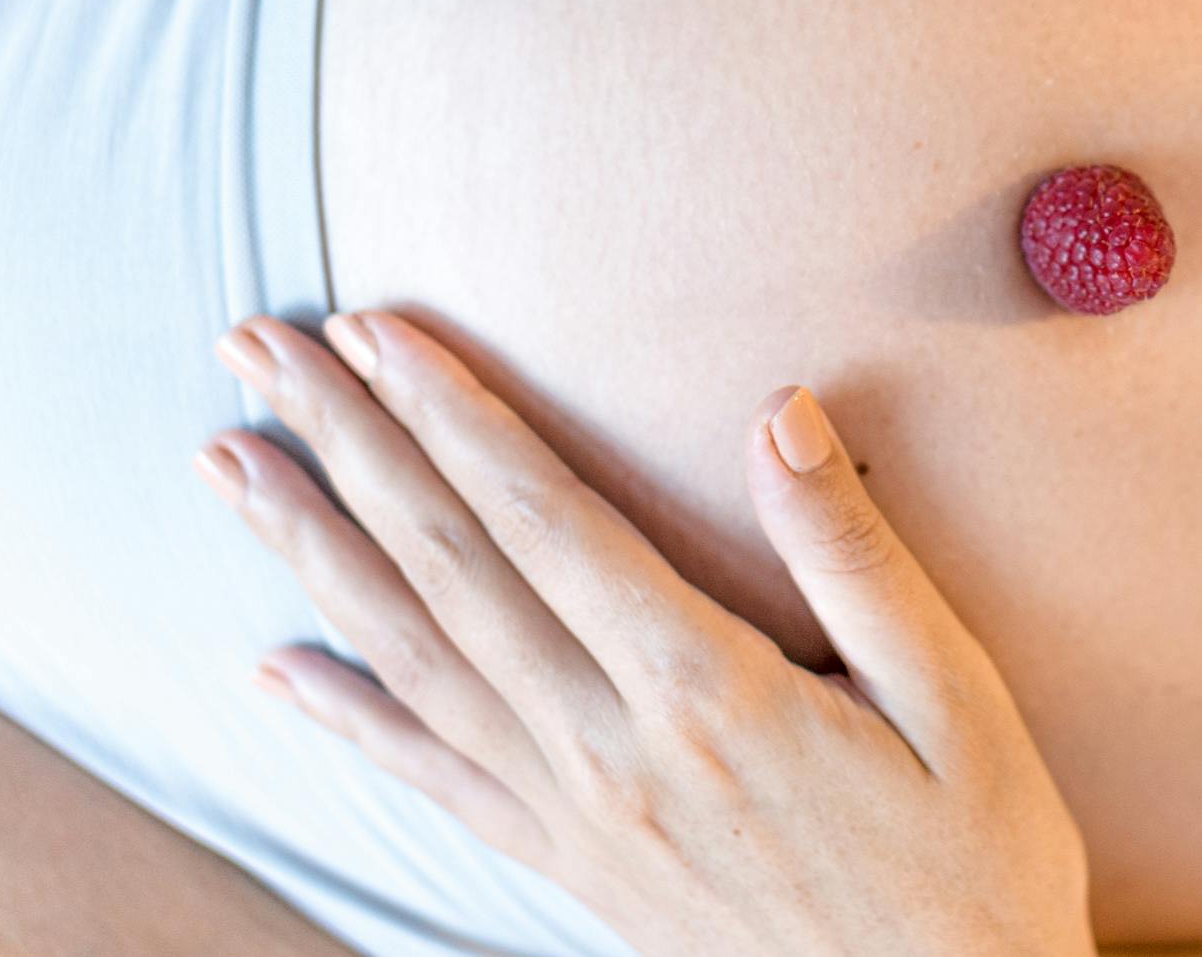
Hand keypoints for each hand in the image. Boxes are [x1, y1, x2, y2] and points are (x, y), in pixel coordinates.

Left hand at [193, 311, 1095, 956]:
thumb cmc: (970, 860)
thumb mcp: (953, 700)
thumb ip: (853, 555)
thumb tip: (779, 417)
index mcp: (708, 690)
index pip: (544, 520)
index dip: (453, 415)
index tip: (375, 333)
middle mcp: (613, 749)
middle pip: (448, 570)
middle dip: (348, 446)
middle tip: (257, 352)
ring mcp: (579, 817)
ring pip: (414, 662)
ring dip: (313, 554)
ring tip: (231, 468)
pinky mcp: (573, 868)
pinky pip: (436, 783)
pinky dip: (350, 720)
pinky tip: (281, 670)